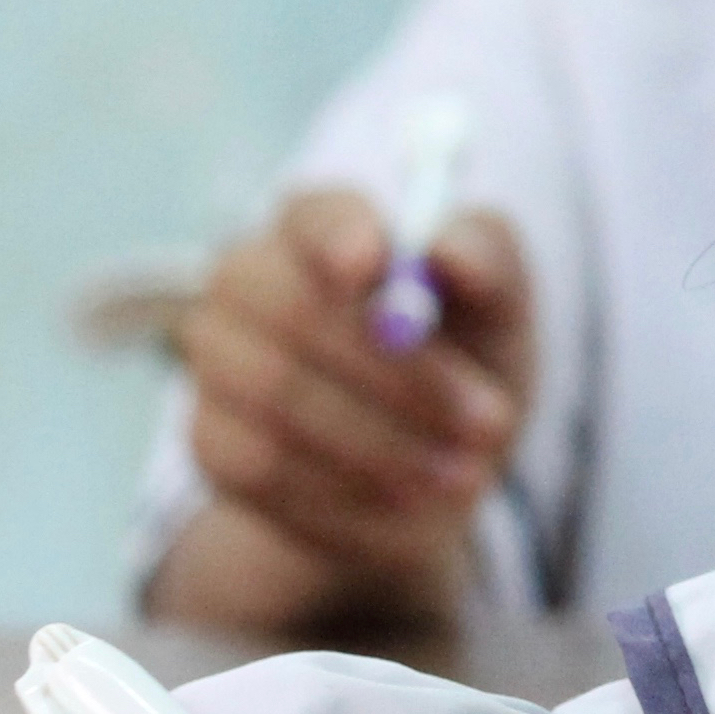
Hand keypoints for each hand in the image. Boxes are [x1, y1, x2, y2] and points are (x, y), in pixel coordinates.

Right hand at [163, 188, 534, 627]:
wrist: (428, 469)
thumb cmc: (470, 362)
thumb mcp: (504, 314)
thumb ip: (489, 263)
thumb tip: (447, 249)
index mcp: (324, 228)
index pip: (313, 212)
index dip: (339, 235)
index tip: (377, 264)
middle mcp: (252, 280)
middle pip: (291, 308)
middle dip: (401, 373)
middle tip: (491, 422)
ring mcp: (218, 360)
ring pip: (279, 394)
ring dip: (385, 443)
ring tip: (466, 476)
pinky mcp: (210, 439)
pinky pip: (264, 464)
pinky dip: (346, 490)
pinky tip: (404, 501)